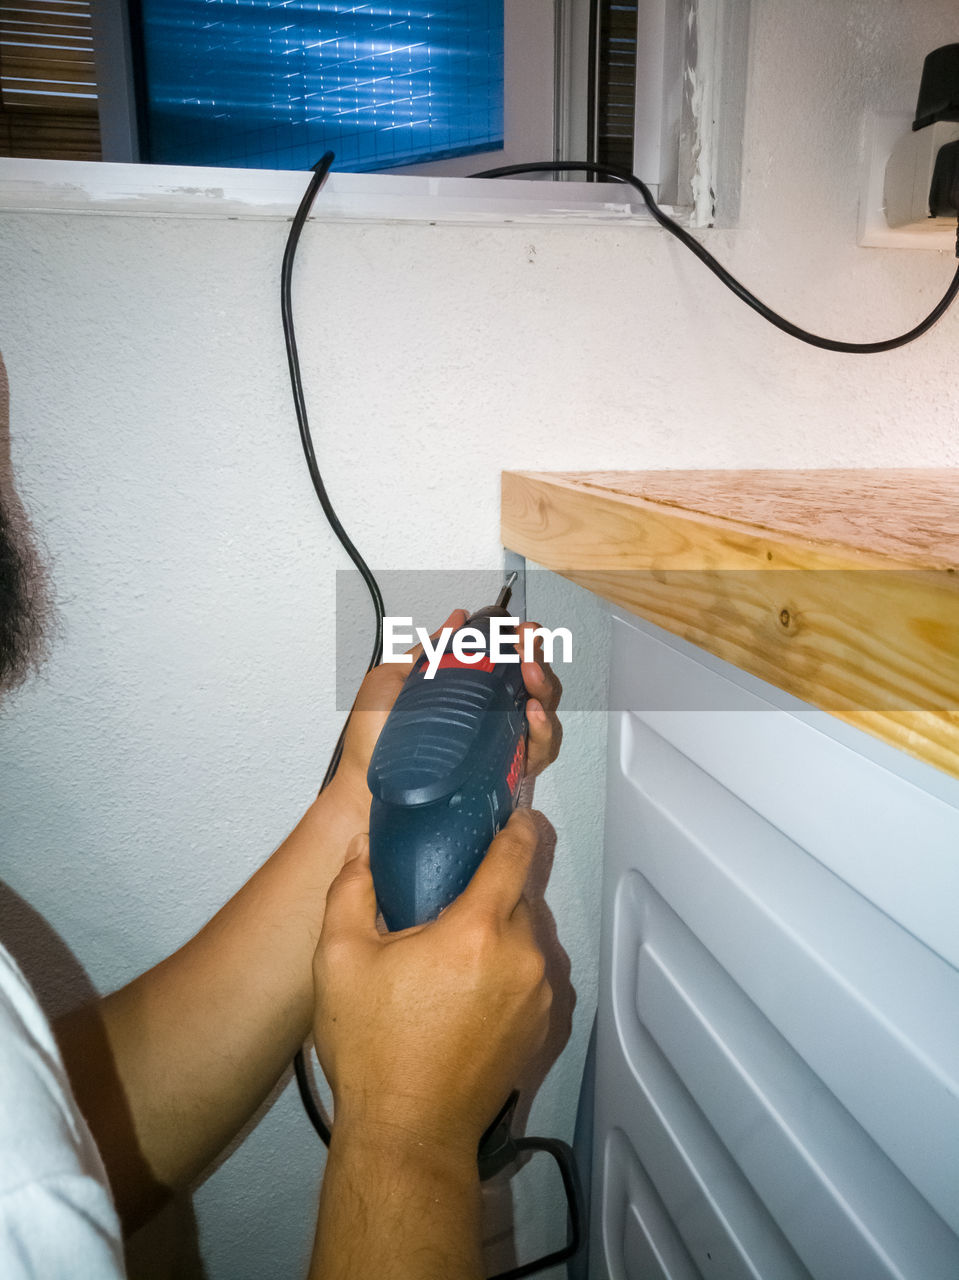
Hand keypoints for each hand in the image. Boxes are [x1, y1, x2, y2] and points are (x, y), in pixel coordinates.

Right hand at [312, 809, 551, 1156]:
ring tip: (452, 954)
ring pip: (527, 937)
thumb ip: (351, 889)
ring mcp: (538, 995)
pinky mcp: (542, 1026)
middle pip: (519, 896)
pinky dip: (508, 969)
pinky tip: (467, 991)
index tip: (512, 813)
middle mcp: (522, 957)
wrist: (409, 1134)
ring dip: (499, 934)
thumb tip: (363, 848)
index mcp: (477, 931)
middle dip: (490, 891)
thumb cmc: (372, 1048)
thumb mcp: (338, 959)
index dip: (516, 826)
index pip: (515, 854)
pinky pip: (531, 974)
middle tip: (449, 900)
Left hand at [335, 611, 563, 804]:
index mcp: (467, 692)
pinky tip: (532, 714)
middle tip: (528, 644)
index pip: (506, 661)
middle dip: (538, 656)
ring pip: (543, 711)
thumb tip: (457, 620)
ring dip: (545, 686)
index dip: (521, 642)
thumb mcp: (393, 680)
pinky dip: (544, 729)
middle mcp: (489, 716)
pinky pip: (540, 750)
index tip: (522, 629)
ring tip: (529, 672)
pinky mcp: (505, 772)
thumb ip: (429, 651)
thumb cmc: (373, 740)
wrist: (364, 787)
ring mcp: (499, 743)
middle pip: (533, 681)